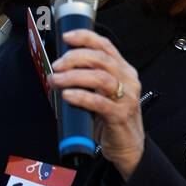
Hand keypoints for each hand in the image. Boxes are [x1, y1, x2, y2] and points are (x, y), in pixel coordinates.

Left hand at [50, 28, 144, 178]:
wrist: (128, 147)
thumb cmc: (111, 119)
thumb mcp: (104, 92)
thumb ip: (89, 79)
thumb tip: (60, 68)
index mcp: (124, 71)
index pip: (106, 46)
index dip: (86, 37)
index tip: (67, 37)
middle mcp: (129, 80)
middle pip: (101, 59)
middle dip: (74, 58)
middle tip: (57, 65)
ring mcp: (127, 98)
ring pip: (100, 78)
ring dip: (74, 76)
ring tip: (57, 80)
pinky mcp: (120, 116)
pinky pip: (99, 102)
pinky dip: (81, 97)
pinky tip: (68, 96)